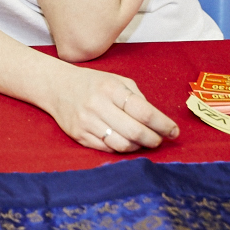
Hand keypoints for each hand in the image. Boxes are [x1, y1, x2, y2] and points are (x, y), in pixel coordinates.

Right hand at [43, 63, 178, 152]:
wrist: (56, 86)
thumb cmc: (92, 83)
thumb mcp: (116, 80)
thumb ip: (137, 97)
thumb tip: (157, 121)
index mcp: (110, 88)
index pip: (144, 111)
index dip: (163, 124)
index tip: (174, 131)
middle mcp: (98, 105)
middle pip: (135, 132)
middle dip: (154, 139)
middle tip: (160, 140)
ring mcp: (87, 122)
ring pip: (122, 145)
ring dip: (139, 147)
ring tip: (143, 142)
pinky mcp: (79, 136)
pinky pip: (108, 149)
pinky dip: (122, 148)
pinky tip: (126, 142)